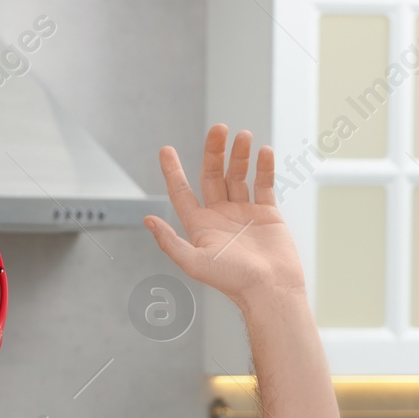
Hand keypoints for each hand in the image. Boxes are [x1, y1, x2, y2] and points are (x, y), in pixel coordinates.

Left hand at [145, 125, 305, 306]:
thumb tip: (148, 221)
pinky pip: (264, 184)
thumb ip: (170, 242)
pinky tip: (262, 151)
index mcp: (200, 226)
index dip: (173, 171)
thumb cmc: (233, 280)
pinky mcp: (267, 213)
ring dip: (239, 155)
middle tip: (217, 129)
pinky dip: (263, 167)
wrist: (270, 289)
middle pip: (212, 176)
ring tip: (243, 136)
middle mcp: (220, 216)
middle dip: (213, 152)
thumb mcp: (194, 262)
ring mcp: (243, 212)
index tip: (165, 149)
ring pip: (238, 175)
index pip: (182, 193)